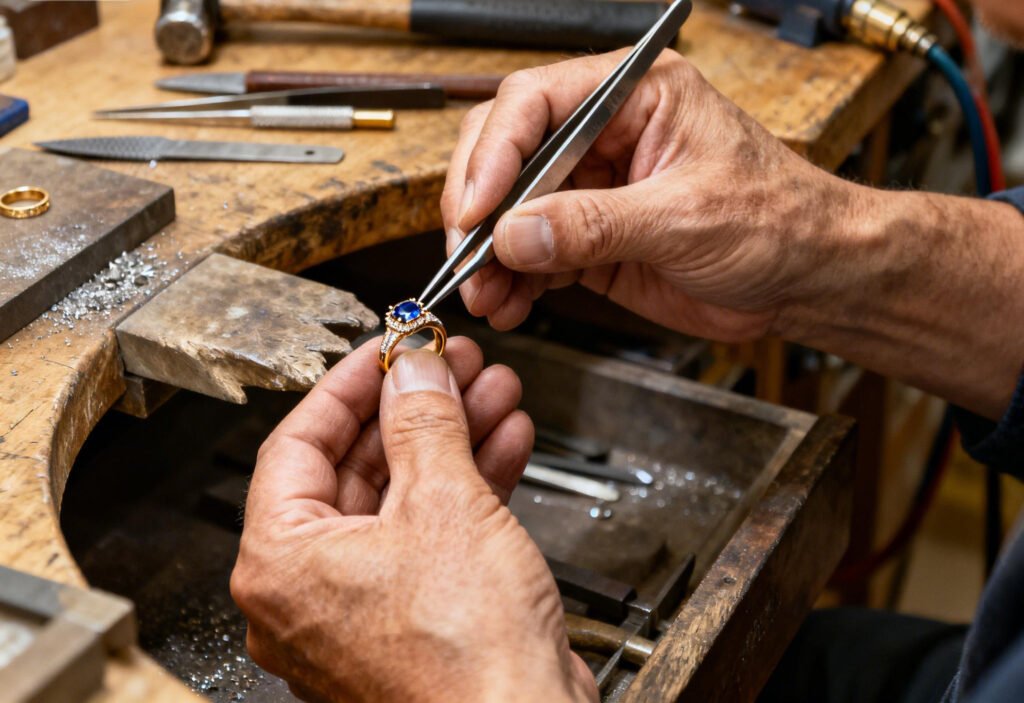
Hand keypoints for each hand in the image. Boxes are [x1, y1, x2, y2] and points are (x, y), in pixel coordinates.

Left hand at [231, 338, 596, 701]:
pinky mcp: (416, 620)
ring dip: (451, 439)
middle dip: (415, 407)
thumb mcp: (444, 505)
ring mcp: (364, 609)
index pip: (299, 442)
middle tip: (448, 365)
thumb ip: (423, 422)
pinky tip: (504, 442)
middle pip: (357, 467)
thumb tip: (413, 370)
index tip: (387, 348)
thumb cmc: (465, 664)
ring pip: (403, 499)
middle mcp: (311, 592)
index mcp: (281, 564)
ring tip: (490, 391)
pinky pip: (432, 535)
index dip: (351, 384)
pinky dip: (467, 486)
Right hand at [441, 50, 864, 340]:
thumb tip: (515, 233)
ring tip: (485, 295)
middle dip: (480, 208)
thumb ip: (594, 224)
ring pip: (510, 211)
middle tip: (469, 255)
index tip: (476, 209)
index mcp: (632, 96)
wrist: (808, 279)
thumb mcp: (685, 217)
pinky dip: (513, 281)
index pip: (534, 103)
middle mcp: (603, 135)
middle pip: (507, 154)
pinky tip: (508, 304)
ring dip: (489, 256)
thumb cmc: (778, 220)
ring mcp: (592, 189)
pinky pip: (533, 255)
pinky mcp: (591, 239)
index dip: (494, 154)